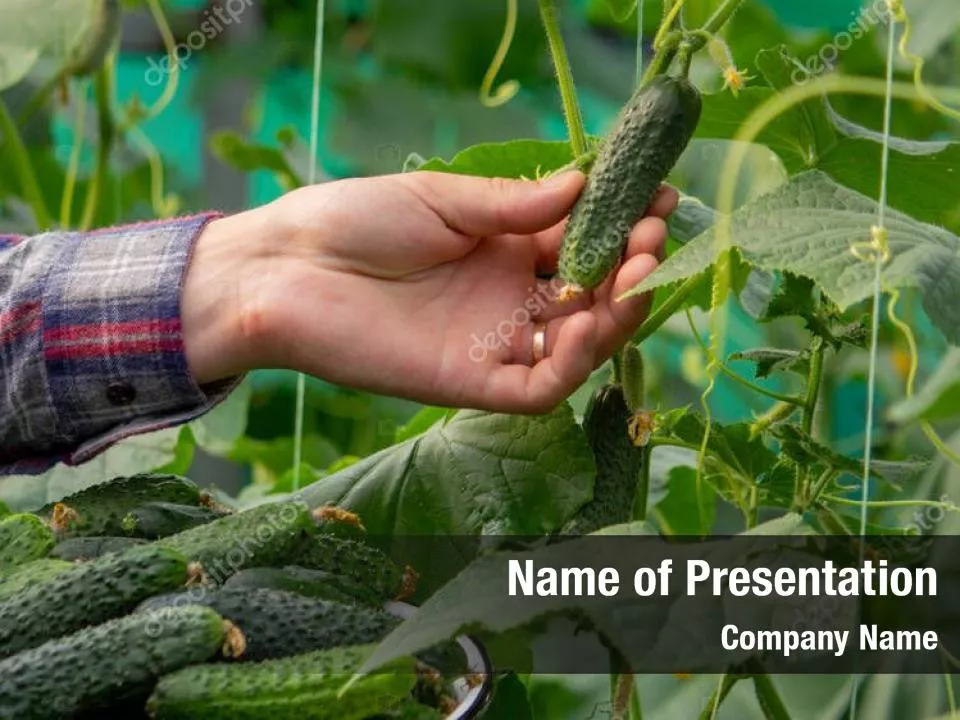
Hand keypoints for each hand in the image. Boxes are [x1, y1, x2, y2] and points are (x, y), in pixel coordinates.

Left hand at [182, 171, 675, 412]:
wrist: (286, 269)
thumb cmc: (355, 221)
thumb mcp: (442, 201)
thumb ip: (515, 205)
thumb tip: (585, 185)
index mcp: (505, 250)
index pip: (583, 244)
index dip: (624, 225)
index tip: (659, 198)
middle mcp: (509, 299)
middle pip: (592, 297)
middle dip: (632, 267)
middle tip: (653, 237)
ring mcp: (494, 343)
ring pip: (578, 346)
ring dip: (617, 314)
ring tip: (635, 273)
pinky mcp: (472, 383)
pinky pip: (540, 385)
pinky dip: (573, 361)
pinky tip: (585, 322)